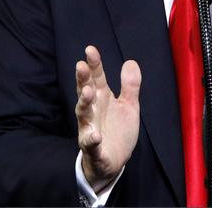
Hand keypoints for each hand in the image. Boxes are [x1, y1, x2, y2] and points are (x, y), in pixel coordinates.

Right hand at [75, 45, 140, 192]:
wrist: (114, 161)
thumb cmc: (118, 130)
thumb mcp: (129, 105)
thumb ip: (130, 85)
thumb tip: (130, 61)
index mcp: (102, 98)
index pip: (96, 78)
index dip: (94, 64)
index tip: (90, 49)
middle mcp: (93, 111)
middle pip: (85, 92)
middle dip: (83, 79)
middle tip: (81, 66)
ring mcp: (90, 128)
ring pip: (84, 115)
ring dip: (84, 103)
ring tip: (88, 92)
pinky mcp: (93, 148)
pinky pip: (91, 143)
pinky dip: (92, 140)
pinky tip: (95, 135)